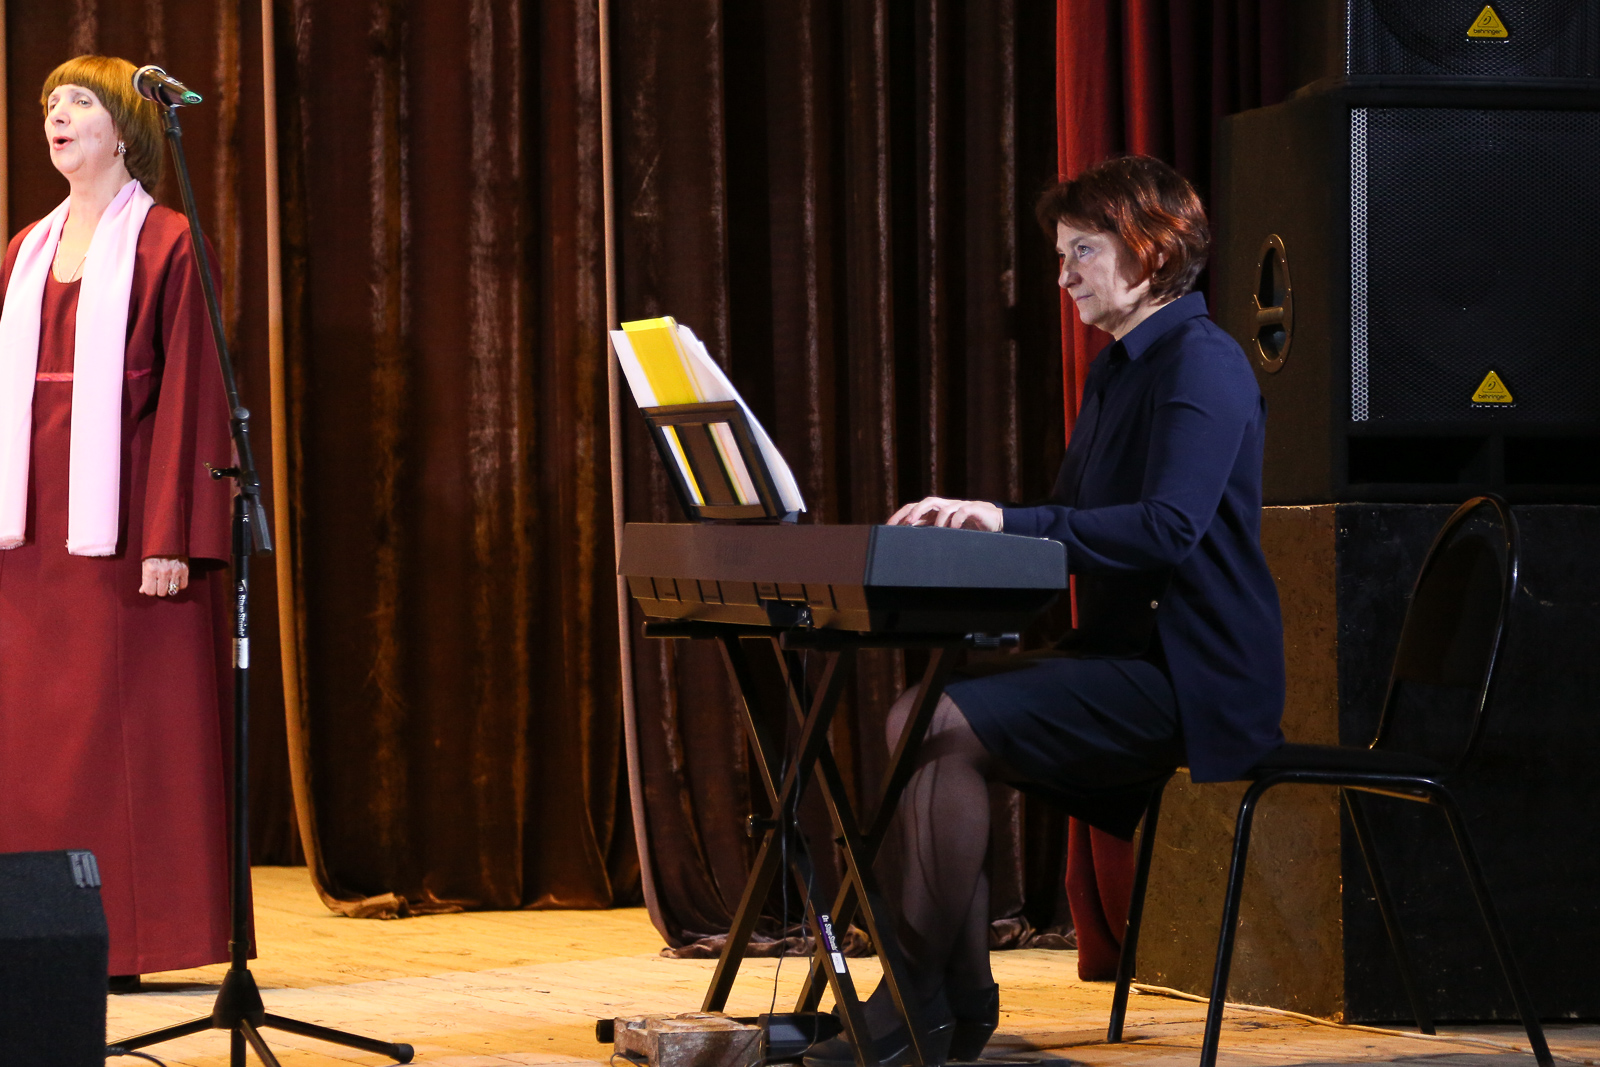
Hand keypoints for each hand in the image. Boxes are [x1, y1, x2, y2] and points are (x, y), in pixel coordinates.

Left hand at [141, 556, 189, 597]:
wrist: (168, 539)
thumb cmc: (154, 553)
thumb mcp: (146, 564)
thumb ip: (145, 579)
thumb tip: (142, 591)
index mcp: (150, 570)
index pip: (150, 592)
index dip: (150, 590)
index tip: (151, 586)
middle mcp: (163, 571)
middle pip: (162, 593)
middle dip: (160, 590)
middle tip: (159, 584)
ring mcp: (175, 571)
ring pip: (172, 591)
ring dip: (169, 588)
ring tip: (167, 581)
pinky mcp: (185, 569)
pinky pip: (183, 585)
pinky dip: (179, 584)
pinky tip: (175, 579)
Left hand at [887, 496, 1002, 531]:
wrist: (994, 521)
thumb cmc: (969, 528)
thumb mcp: (947, 532)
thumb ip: (931, 532)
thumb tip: (909, 541)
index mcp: (936, 512)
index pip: (914, 509)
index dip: (900, 515)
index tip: (888, 526)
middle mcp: (945, 507)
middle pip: (925, 503)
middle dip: (914, 511)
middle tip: (906, 524)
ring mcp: (958, 506)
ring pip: (942, 506)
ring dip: (936, 518)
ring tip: (935, 530)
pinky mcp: (973, 508)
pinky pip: (962, 510)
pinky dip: (957, 519)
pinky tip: (954, 528)